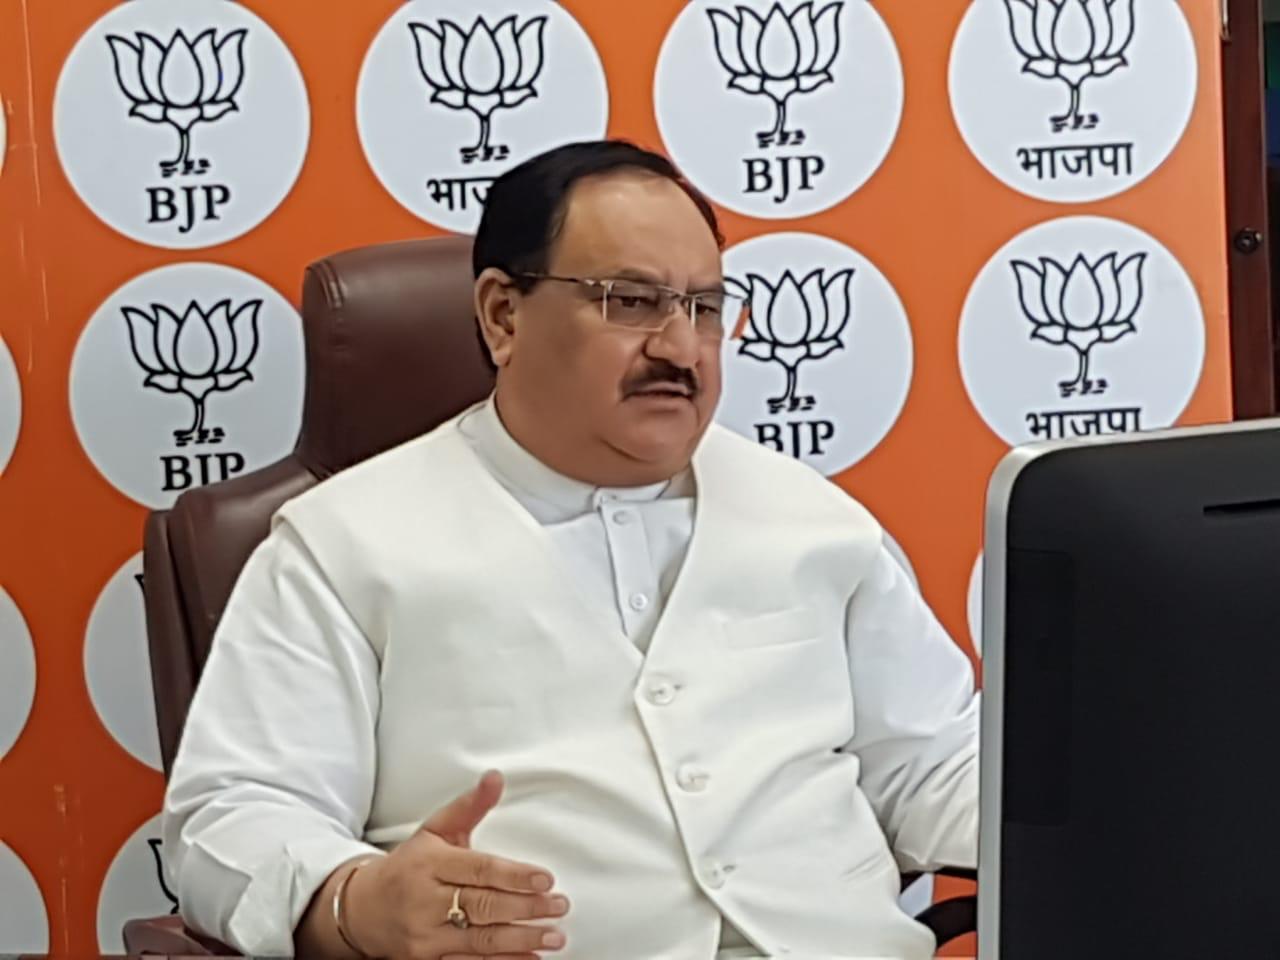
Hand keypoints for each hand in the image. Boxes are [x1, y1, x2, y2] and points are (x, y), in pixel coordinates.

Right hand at [345, 770, 569, 958]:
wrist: (362, 908)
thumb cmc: (408, 865)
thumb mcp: (435, 829)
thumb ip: (470, 806)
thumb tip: (496, 777)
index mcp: (429, 864)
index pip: (478, 870)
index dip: (514, 875)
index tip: (546, 879)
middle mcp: (425, 902)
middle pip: (483, 906)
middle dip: (526, 908)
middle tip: (559, 906)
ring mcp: (424, 937)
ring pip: (479, 940)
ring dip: (521, 940)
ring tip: (554, 936)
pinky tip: (528, 959)